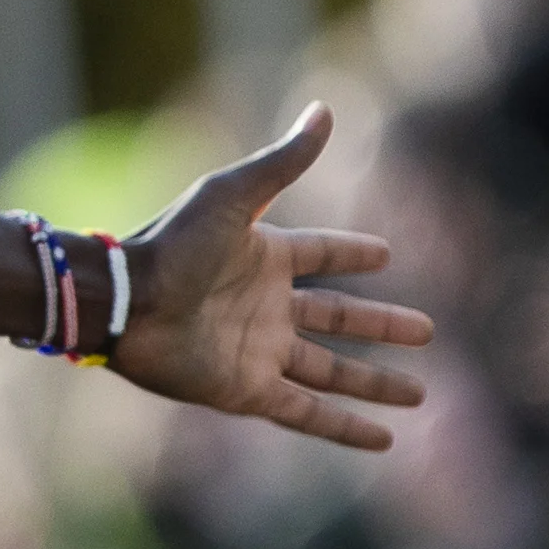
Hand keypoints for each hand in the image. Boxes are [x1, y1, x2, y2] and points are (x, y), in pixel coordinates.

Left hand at [109, 105, 433, 451]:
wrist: (122, 301)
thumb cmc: (171, 245)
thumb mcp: (233, 195)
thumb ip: (283, 161)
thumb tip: (326, 109)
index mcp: (264, 258)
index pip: (321, 255)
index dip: (350, 254)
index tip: (384, 256)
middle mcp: (265, 308)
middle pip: (338, 320)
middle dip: (380, 326)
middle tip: (425, 330)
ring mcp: (258, 352)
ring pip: (331, 372)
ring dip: (373, 384)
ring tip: (419, 394)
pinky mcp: (247, 390)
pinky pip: (306, 413)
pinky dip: (344, 428)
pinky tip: (381, 440)